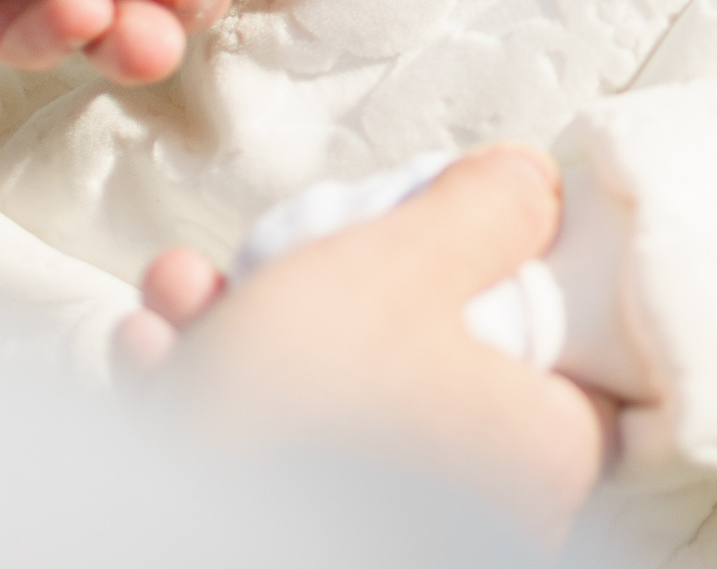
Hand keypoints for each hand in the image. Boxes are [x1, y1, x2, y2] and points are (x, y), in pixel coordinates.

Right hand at [121, 148, 611, 545]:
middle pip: (421, 354)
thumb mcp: (405, 266)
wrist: (169, 531)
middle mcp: (483, 508)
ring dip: (243, 326)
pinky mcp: (295, 536)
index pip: (566, 338)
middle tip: (276, 244)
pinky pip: (268, 454)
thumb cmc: (304, 422)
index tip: (443, 229)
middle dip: (325, 279)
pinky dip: (206, 397)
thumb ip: (485, 211)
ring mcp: (389, 530)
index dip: (504, 268)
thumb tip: (531, 183)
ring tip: (181, 289)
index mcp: (543, 449)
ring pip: (327, 400)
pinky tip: (150, 349)